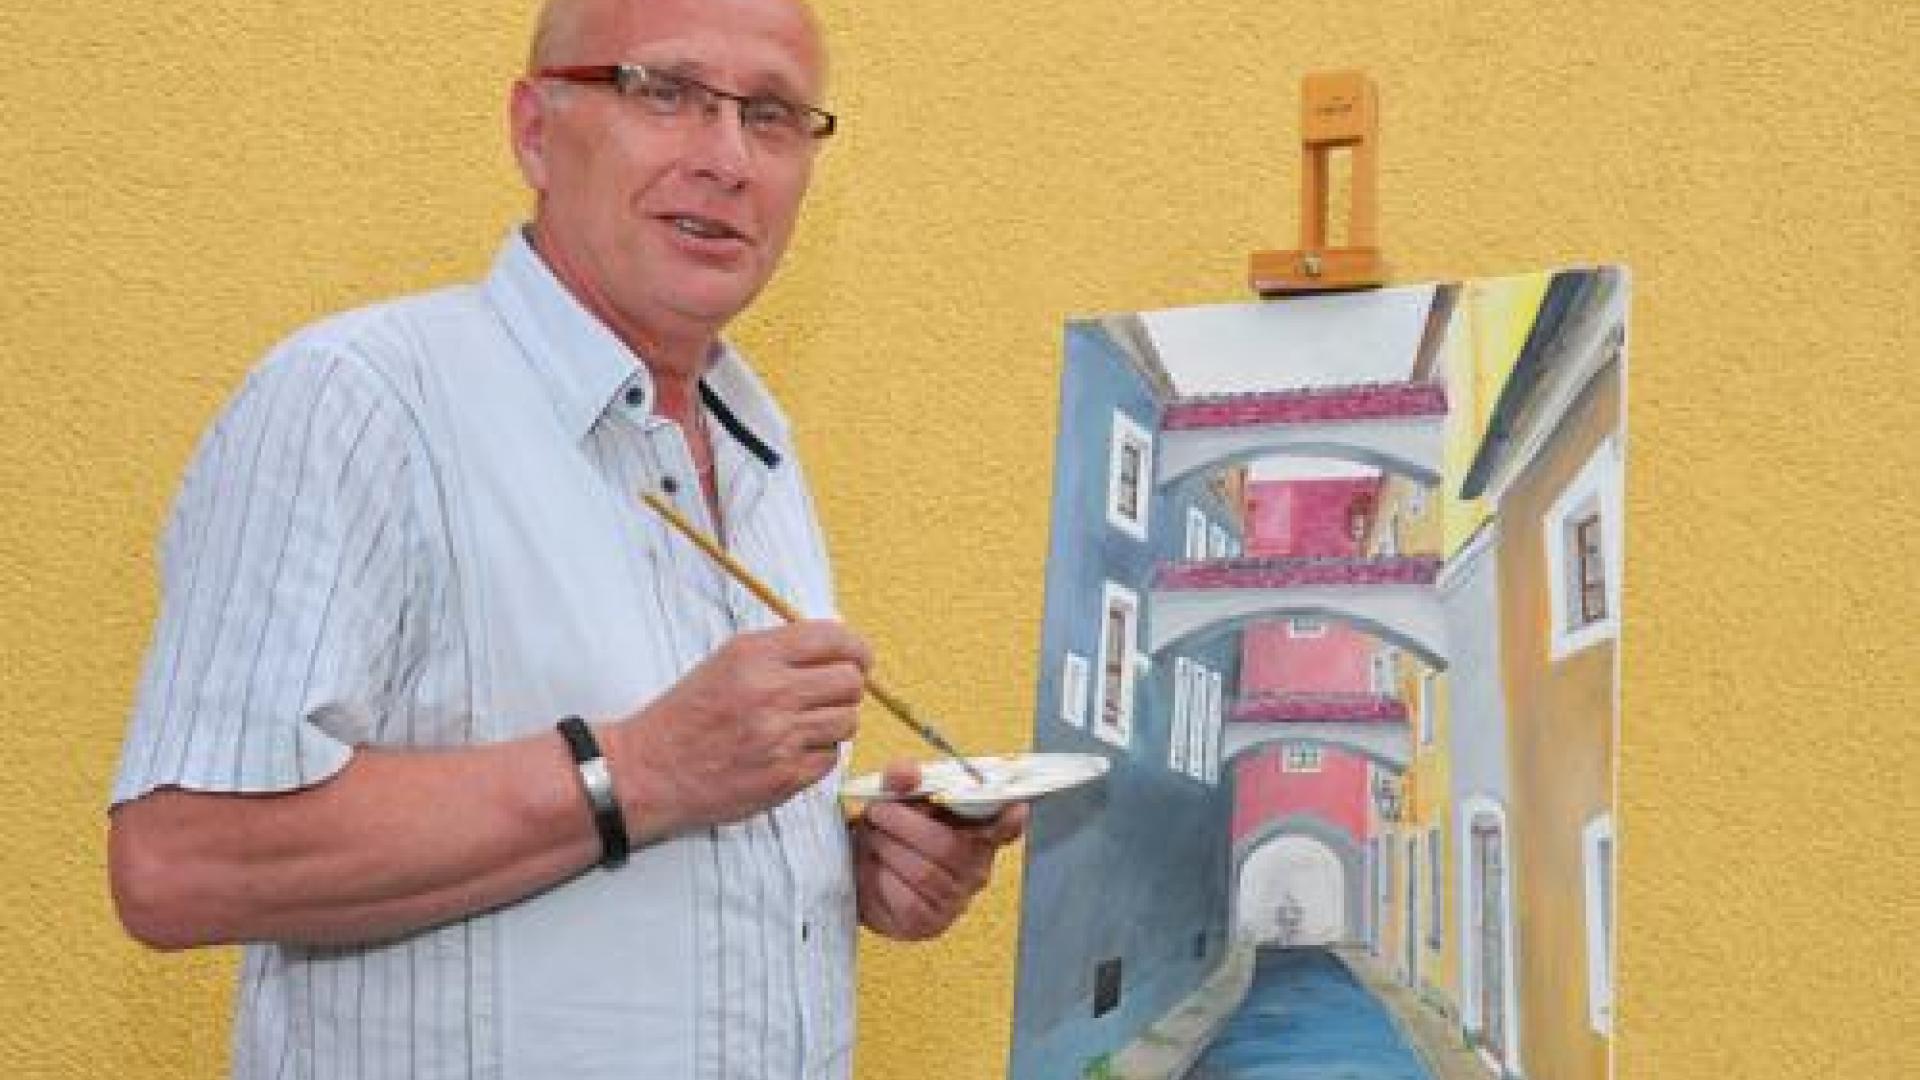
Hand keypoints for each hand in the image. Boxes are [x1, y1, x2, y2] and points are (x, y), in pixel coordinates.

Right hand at [606, 621, 870, 839]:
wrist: (648, 771)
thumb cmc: (686, 716)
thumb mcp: (725, 663)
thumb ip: (780, 651)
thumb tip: (839, 645)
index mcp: (754, 656)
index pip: (834, 638)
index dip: (856, 648)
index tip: (858, 658)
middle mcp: (771, 692)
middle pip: (851, 681)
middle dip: (847, 687)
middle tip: (831, 695)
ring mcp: (780, 737)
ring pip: (847, 721)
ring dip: (834, 723)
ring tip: (805, 725)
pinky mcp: (785, 777)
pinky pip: (830, 759)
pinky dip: (818, 755)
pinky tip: (790, 752)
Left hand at [853, 760, 1027, 940]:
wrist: (860, 873)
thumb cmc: (890, 832)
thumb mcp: (894, 798)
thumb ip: (900, 780)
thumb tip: (907, 773)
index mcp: (977, 832)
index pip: (1005, 829)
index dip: (1010, 821)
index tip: (1017, 807)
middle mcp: (976, 868)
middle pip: (947, 846)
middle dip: (904, 825)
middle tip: (877, 812)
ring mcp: (956, 900)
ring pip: (924, 873)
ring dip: (887, 850)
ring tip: (871, 838)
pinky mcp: (930, 924)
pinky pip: (907, 901)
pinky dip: (881, 880)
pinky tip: (873, 868)